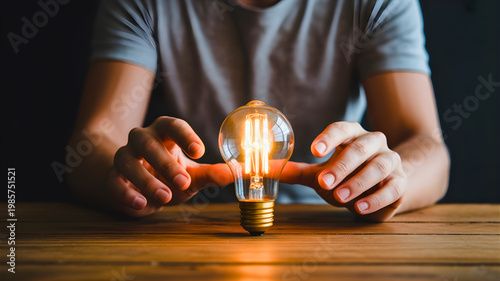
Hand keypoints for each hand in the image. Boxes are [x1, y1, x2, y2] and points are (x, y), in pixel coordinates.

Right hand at [108, 117, 232, 216]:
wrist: (139, 187)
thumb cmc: (169, 175)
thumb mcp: (192, 175)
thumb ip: (210, 174)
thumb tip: (234, 174)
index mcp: (164, 132)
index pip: (173, 125)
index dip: (185, 136)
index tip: (199, 151)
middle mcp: (142, 139)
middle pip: (147, 143)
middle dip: (166, 162)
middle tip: (184, 181)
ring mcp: (124, 156)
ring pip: (127, 160)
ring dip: (146, 179)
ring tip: (165, 197)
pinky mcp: (112, 176)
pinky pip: (114, 181)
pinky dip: (126, 193)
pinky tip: (142, 204)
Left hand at [282, 121, 407, 220]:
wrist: (380, 188)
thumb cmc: (346, 176)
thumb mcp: (320, 173)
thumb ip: (296, 171)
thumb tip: (265, 170)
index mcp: (352, 134)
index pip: (342, 129)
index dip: (329, 138)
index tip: (314, 150)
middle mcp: (374, 143)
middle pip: (360, 148)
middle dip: (341, 166)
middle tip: (324, 182)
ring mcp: (390, 161)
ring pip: (378, 167)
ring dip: (358, 182)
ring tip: (340, 197)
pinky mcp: (400, 182)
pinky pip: (392, 187)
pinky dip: (376, 198)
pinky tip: (360, 207)